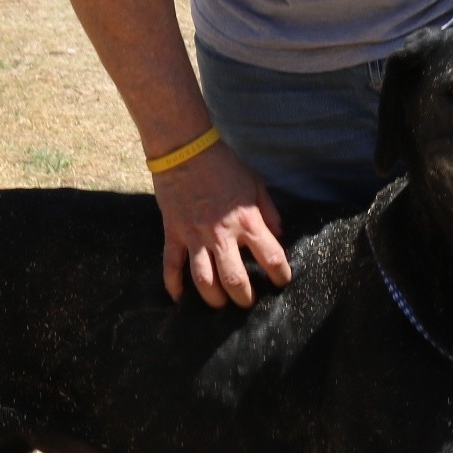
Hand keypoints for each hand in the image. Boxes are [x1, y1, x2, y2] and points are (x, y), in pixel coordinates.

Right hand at [152, 142, 292, 307]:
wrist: (185, 149)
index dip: (280, 275)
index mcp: (247, 221)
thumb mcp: (255, 183)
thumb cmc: (223, 165)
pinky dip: (174, 285)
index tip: (282, 282)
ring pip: (204, 280)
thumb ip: (269, 212)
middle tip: (247, 302)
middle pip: (235, 280)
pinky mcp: (173, 234)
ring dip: (213, 298)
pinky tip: (179, 299)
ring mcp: (195, 237)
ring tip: (220, 304)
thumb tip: (279, 235)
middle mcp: (222, 235)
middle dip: (244, 298)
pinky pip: (171, 265)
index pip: (271, 257)